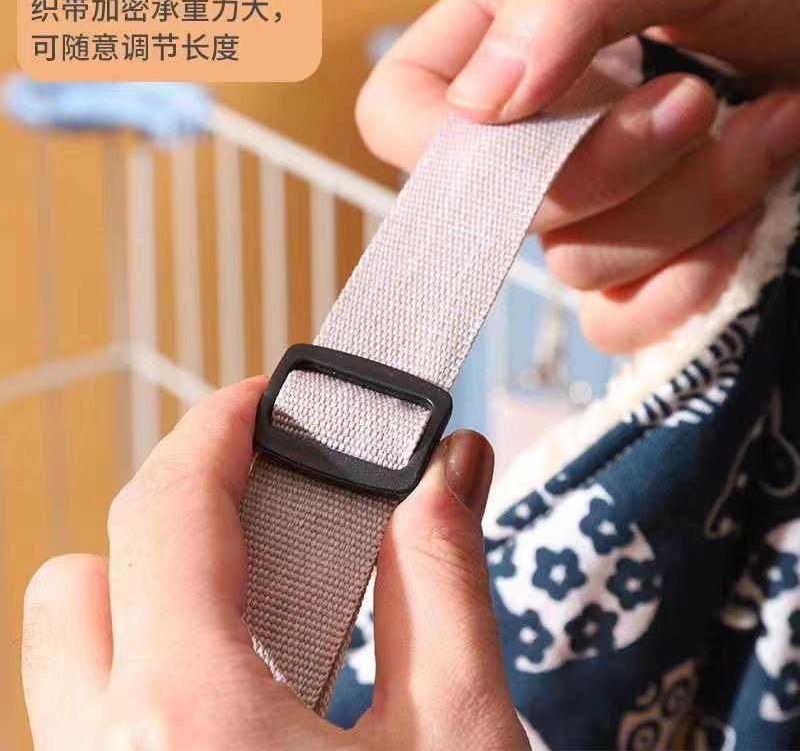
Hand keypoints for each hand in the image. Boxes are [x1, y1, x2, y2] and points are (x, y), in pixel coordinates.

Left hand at [22, 378, 527, 750]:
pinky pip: (91, 724)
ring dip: (154, 603)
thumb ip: (444, 580)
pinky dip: (154, 674)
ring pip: (70, 661)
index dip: (218, 428)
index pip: (166, 511)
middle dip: (176, 522)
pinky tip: (252, 699)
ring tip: (263, 612)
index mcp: (188, 723)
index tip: (266, 399)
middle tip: (274, 515)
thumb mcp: (462, 740)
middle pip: (86, 579)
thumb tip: (445, 468)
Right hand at [357, 0, 799, 352]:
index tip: (537, 111)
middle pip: (500, 213)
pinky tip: (750, 217)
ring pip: (576, 267)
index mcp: (503, 43)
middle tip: (695, 100)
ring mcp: (584, 210)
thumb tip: (479, 104)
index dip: (442, 144)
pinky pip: (620, 322)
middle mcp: (531, 135)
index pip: (400, 117)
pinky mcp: (639, 266)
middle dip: (608, 173)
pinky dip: (688, 284)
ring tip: (768, 126)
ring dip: (687, 209)